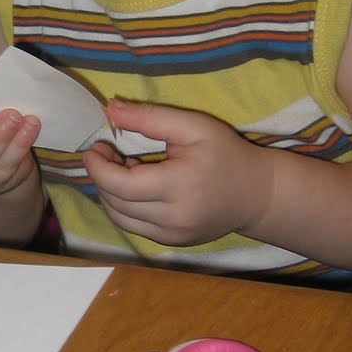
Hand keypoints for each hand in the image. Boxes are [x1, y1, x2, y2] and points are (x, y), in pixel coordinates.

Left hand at [83, 99, 268, 245]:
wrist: (257, 194)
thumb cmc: (226, 154)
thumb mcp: (193, 126)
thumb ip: (150, 117)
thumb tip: (110, 109)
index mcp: (179, 186)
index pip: (120, 185)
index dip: (98, 167)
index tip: (94, 148)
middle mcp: (174, 218)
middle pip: (116, 202)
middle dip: (102, 177)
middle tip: (106, 153)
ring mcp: (172, 236)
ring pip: (120, 219)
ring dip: (110, 194)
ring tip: (121, 170)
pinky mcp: (172, 243)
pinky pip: (134, 227)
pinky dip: (125, 208)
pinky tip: (137, 188)